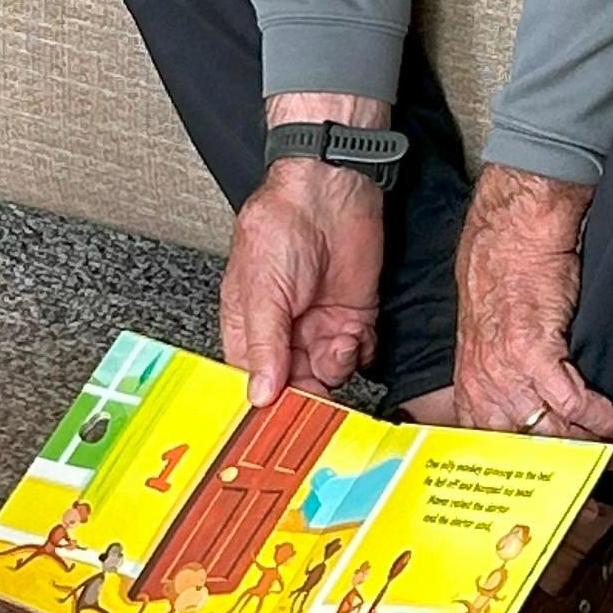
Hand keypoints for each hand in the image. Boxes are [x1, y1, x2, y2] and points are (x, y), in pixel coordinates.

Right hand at [221, 120, 386, 406]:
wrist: (330, 190)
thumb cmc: (280, 226)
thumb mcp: (262, 291)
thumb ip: (264, 345)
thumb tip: (258, 394)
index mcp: (250, 328)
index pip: (254, 380)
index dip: (266, 404)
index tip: (278, 422)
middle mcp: (284, 332)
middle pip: (295, 386)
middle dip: (308, 396)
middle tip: (320, 403)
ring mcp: (319, 326)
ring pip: (330, 375)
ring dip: (337, 367)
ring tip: (338, 342)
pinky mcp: (354, 317)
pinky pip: (361, 355)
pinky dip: (362, 351)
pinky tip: (355, 333)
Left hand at [448, 166, 612, 461]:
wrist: (514, 228)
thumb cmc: (504, 270)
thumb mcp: (489, 333)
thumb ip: (502, 374)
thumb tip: (528, 407)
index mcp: (469, 382)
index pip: (494, 447)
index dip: (530, 474)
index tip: (557, 490)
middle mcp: (482, 383)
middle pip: (528, 449)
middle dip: (569, 471)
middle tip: (600, 484)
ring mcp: (505, 370)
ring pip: (555, 430)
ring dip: (598, 447)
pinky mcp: (534, 351)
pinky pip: (575, 401)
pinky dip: (606, 418)